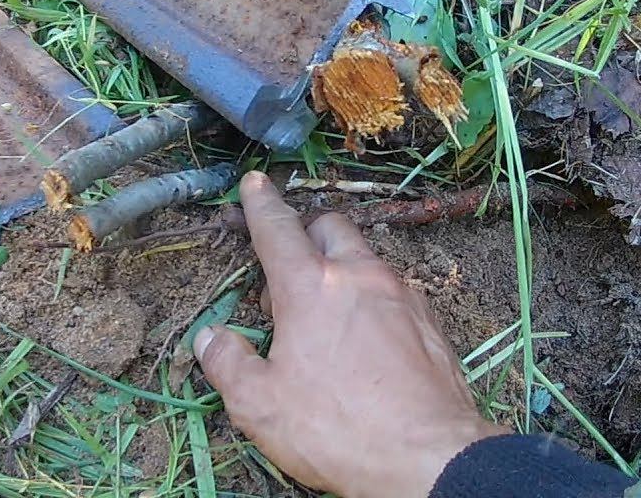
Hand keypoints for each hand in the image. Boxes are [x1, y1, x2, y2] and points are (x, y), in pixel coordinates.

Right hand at [193, 171, 505, 497]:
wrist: (429, 457)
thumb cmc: (337, 428)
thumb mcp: (260, 405)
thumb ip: (228, 364)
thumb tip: (210, 339)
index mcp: (310, 288)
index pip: (278, 229)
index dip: (261, 204)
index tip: (255, 183)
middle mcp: (359, 277)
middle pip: (330, 226)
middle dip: (307, 231)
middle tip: (288, 265)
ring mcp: (401, 296)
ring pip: (366, 258)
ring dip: (342, 267)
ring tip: (326, 310)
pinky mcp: (430, 322)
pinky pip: (394, 292)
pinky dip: (373, 299)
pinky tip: (367, 336)